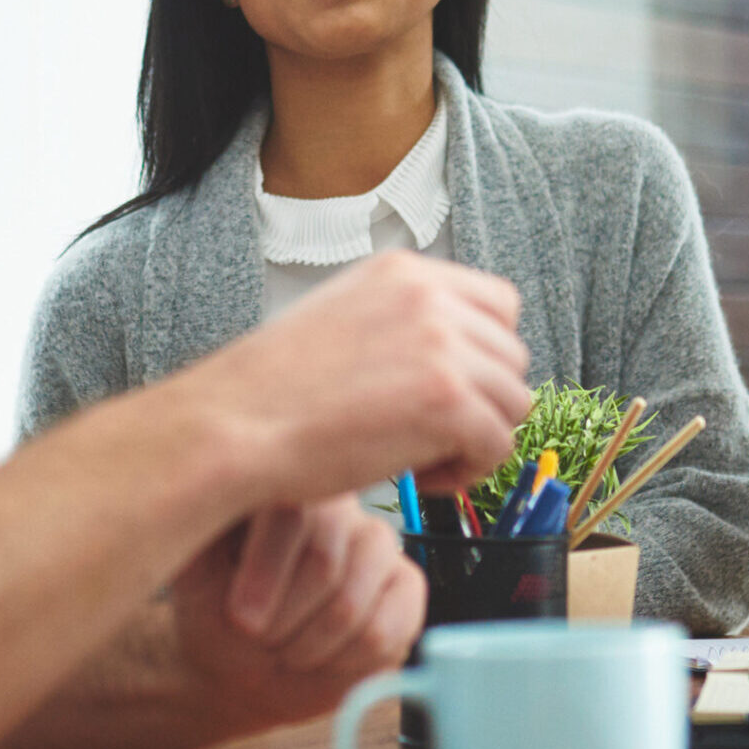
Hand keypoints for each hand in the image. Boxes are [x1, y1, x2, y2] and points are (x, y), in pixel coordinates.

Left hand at [170, 498, 424, 731]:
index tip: (241, 618)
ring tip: (284, 649)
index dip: (268, 570)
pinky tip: (320, 656)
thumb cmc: (216, 609)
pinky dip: (343, 661)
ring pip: (353, 601)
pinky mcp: (406, 587)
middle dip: (284, 618)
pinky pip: (385, 630)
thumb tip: (197, 500)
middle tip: (259, 638)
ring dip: (308, 645)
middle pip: (326, 559)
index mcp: (286, 481)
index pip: (293, 509)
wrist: (243, 663)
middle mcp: (339, 503)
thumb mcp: (190, 571)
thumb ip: (197, 532)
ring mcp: (379, 542)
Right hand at [186, 250, 529, 501]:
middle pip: (511, 355)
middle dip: (481, 401)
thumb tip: (453, 355)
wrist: (236, 424)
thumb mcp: (342, 318)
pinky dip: (465, 472)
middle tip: (429, 433)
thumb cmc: (272, 391)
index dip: (483, 355)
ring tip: (420, 457)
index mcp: (404, 272)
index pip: (498, 304)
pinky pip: (497, 446)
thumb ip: (401, 324)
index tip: (450, 389)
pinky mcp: (449, 401)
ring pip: (513, 402)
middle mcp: (430, 297)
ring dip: (475, 439)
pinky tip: (418, 476)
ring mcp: (443, 346)